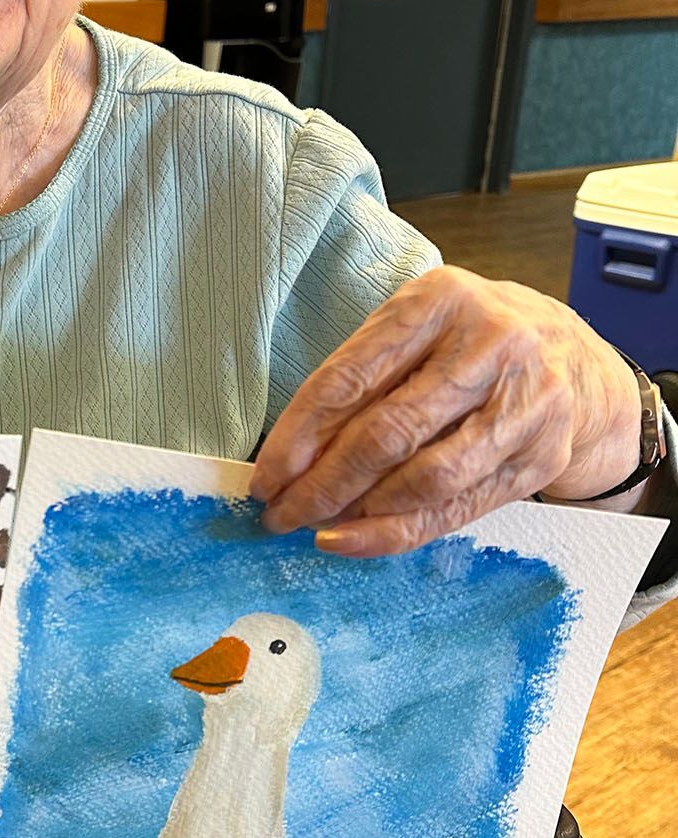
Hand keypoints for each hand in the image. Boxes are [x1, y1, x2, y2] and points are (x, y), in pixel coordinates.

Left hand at [249, 266, 644, 556]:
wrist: (573, 359)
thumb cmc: (466, 343)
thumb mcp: (414, 329)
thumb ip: (358, 378)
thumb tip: (289, 459)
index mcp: (439, 300)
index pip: (350, 377)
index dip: (298, 436)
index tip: (264, 477)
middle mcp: (489, 345)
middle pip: (387, 432)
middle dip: (322, 483)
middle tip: (279, 514)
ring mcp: (523, 403)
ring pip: (425, 477)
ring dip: (358, 513)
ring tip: (314, 525)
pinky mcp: (540, 455)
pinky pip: (456, 508)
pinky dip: (398, 531)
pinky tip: (356, 537)